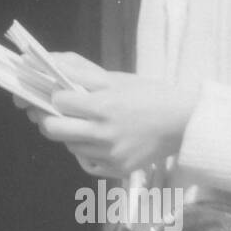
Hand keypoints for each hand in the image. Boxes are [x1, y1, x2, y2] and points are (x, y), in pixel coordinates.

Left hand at [16, 52, 199, 176]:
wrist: (184, 121)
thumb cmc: (148, 94)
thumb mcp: (114, 78)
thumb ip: (79, 71)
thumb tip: (48, 61)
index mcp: (103, 106)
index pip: (58, 102)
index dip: (54, 95)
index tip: (58, 93)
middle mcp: (103, 134)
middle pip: (53, 130)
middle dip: (47, 117)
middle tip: (53, 111)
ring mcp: (110, 155)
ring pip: (69, 146)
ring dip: (68, 134)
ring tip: (82, 123)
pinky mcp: (117, 170)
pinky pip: (86, 162)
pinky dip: (85, 151)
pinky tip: (96, 140)